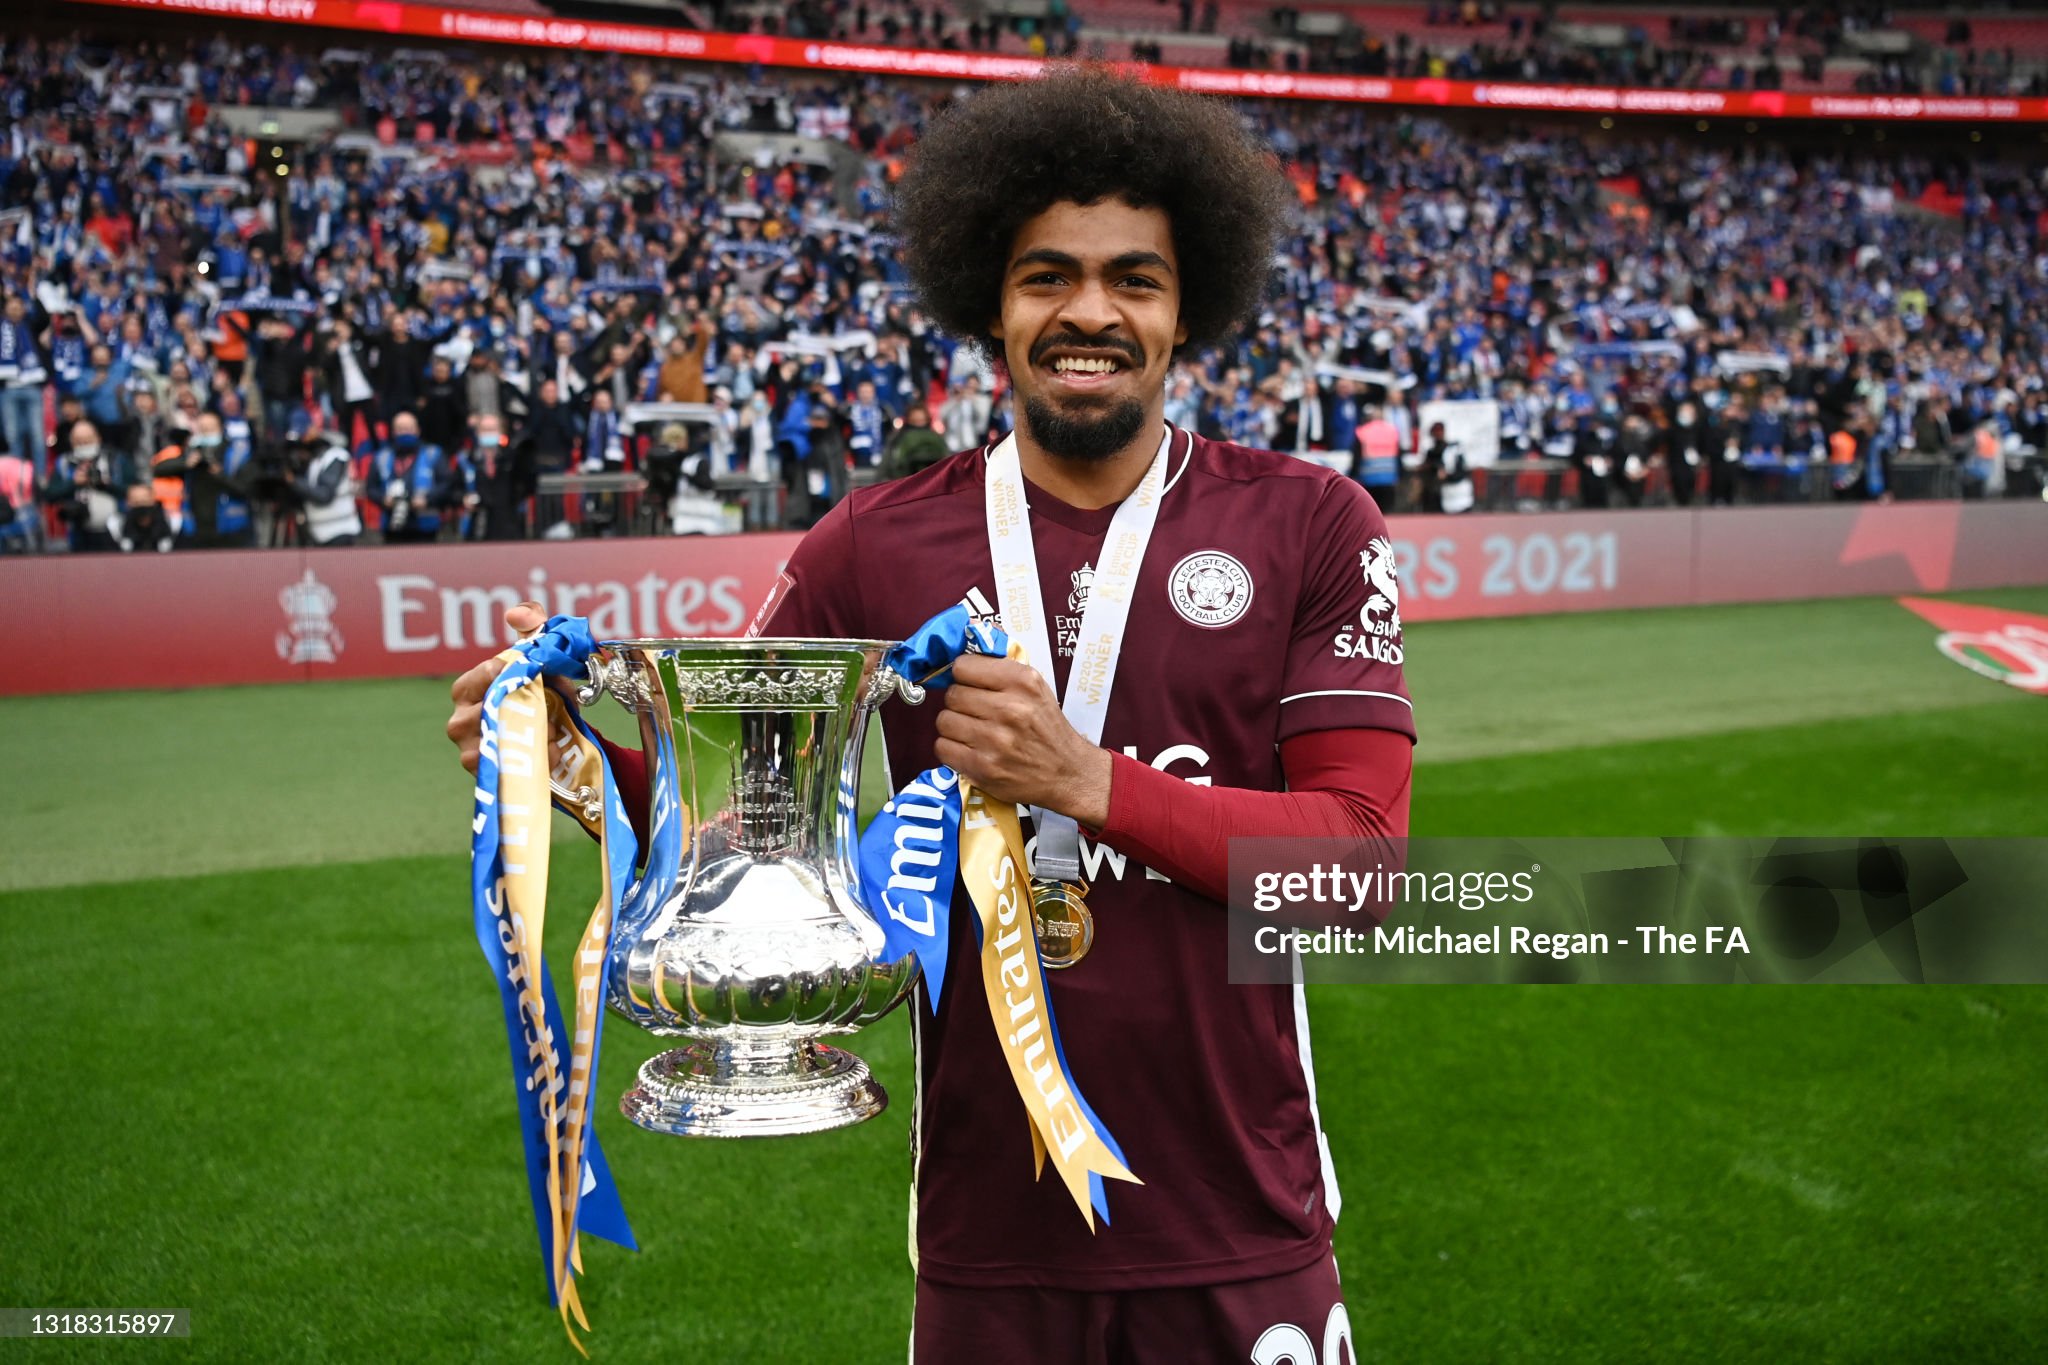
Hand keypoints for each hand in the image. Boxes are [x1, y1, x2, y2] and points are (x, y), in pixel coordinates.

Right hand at [446, 600, 548, 773]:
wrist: (555, 742)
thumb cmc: (540, 696)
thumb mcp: (541, 661)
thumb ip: (533, 627)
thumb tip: (518, 612)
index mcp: (467, 687)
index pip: (484, 675)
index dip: (510, 675)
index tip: (532, 677)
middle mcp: (460, 718)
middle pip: (488, 710)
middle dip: (526, 710)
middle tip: (551, 711)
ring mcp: (468, 747)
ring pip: (496, 739)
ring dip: (532, 735)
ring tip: (553, 733)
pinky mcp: (483, 774)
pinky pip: (503, 766)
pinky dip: (532, 758)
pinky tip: (549, 753)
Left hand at [933, 653, 1111, 828]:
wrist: (1068, 774)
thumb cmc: (1047, 728)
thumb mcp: (1036, 689)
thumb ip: (1001, 671)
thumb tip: (959, 658)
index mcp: (1023, 682)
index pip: (963, 666)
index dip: (963, 677)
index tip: (970, 685)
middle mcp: (1009, 708)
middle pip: (952, 694)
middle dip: (959, 703)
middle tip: (974, 713)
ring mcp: (994, 740)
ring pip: (944, 720)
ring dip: (953, 727)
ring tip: (972, 733)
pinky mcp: (983, 767)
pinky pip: (943, 748)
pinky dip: (951, 749)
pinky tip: (968, 751)